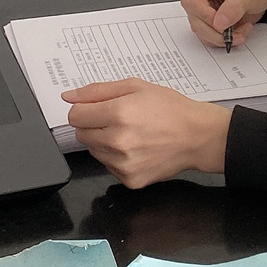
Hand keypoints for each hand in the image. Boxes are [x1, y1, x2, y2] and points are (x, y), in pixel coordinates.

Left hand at [61, 78, 231, 187]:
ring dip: (104, 141)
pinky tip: (136, 148)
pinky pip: (108, 166)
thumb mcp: (136, 86)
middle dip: (94, 124)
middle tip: (118, 119)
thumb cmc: (171, 109)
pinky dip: (116, 157)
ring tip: (130, 133)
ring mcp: (123, 164)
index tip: (96, 107)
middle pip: (81, 134)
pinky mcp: (129, 179)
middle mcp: (118, 141)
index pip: (75, 115)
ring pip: (93, 151)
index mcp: (119, 113)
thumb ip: (97, 90)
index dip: (84, 109)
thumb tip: (69, 96)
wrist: (198, 137)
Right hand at [181, 0, 266, 49]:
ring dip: (220, 37)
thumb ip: (234, 7)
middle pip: (194, 16)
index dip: (204, 14)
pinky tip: (236, 31)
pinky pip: (206, 35)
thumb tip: (220, 22)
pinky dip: (222, 39)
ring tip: (240, 31)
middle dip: (215, 30)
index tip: (221, 24)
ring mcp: (200, 6)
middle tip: (234, 34)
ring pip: (199, 29)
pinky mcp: (205, 19)